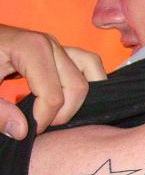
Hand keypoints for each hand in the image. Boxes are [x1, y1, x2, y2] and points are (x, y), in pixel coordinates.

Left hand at [0, 25, 106, 139]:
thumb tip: (23, 130)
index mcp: (31, 48)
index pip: (53, 95)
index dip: (42, 120)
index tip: (26, 131)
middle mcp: (50, 43)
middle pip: (77, 86)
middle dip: (62, 113)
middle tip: (39, 125)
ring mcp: (58, 45)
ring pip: (91, 73)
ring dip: (80, 99)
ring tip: (57, 113)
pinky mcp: (61, 51)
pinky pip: (88, 65)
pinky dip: (88, 84)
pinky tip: (70, 101)